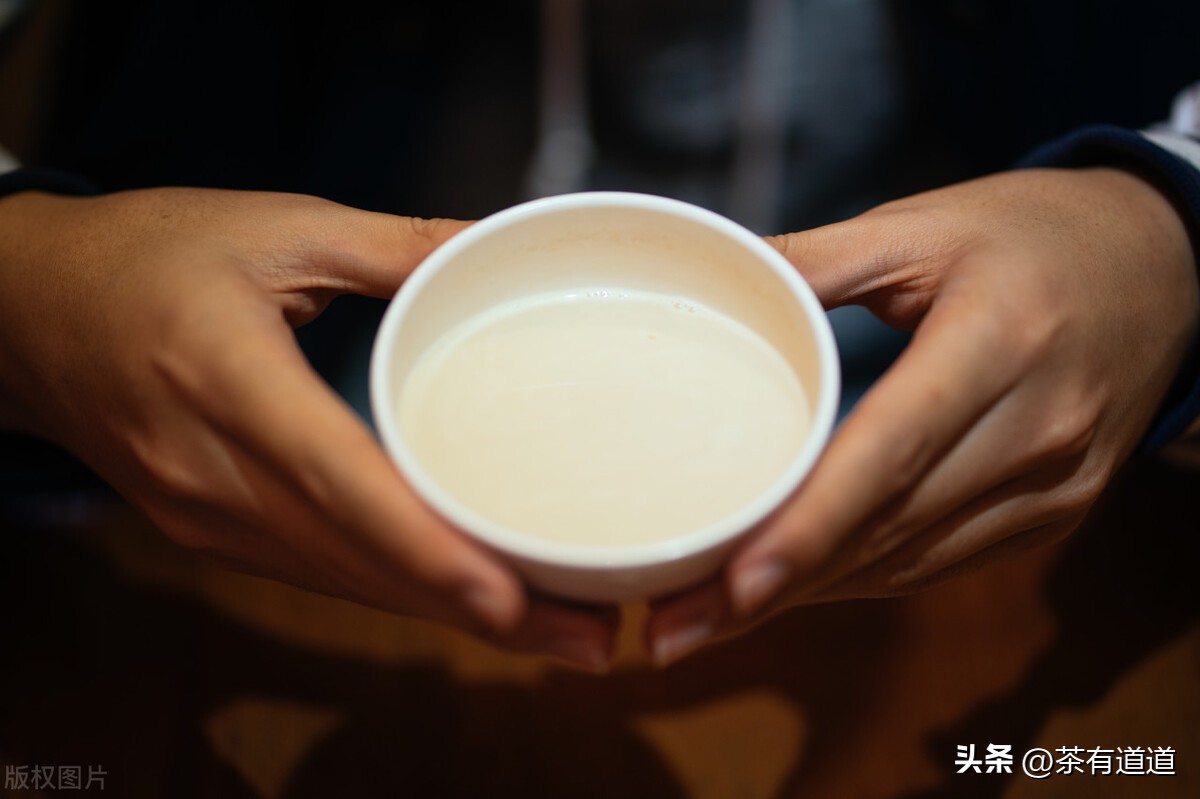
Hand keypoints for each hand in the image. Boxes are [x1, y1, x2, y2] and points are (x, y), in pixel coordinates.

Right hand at [0, 187, 614, 669]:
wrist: (26, 310)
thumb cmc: (143, 257)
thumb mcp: (271, 225)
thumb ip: (391, 245)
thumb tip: (489, 248)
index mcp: (226, 380)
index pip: (337, 481)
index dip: (424, 547)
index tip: (509, 596)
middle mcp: (212, 472)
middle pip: (357, 561)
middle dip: (476, 608)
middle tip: (590, 636)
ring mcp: (205, 516)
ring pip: (343, 582)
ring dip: (445, 612)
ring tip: (554, 631)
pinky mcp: (212, 530)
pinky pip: (317, 572)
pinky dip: (395, 589)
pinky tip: (462, 598)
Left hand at [648, 167, 1198, 663]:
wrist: (1164, 266)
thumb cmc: (1033, 235)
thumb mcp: (924, 225)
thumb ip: (816, 256)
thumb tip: (714, 275)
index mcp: (998, 343)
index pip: (892, 450)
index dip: (813, 524)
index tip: (735, 581)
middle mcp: (1038, 429)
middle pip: (892, 526)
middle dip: (780, 583)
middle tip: (675, 623)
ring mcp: (1056, 484)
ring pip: (912, 560)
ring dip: (811, 594)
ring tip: (709, 618)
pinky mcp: (1055, 513)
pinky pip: (943, 562)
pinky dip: (864, 579)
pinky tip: (797, 585)